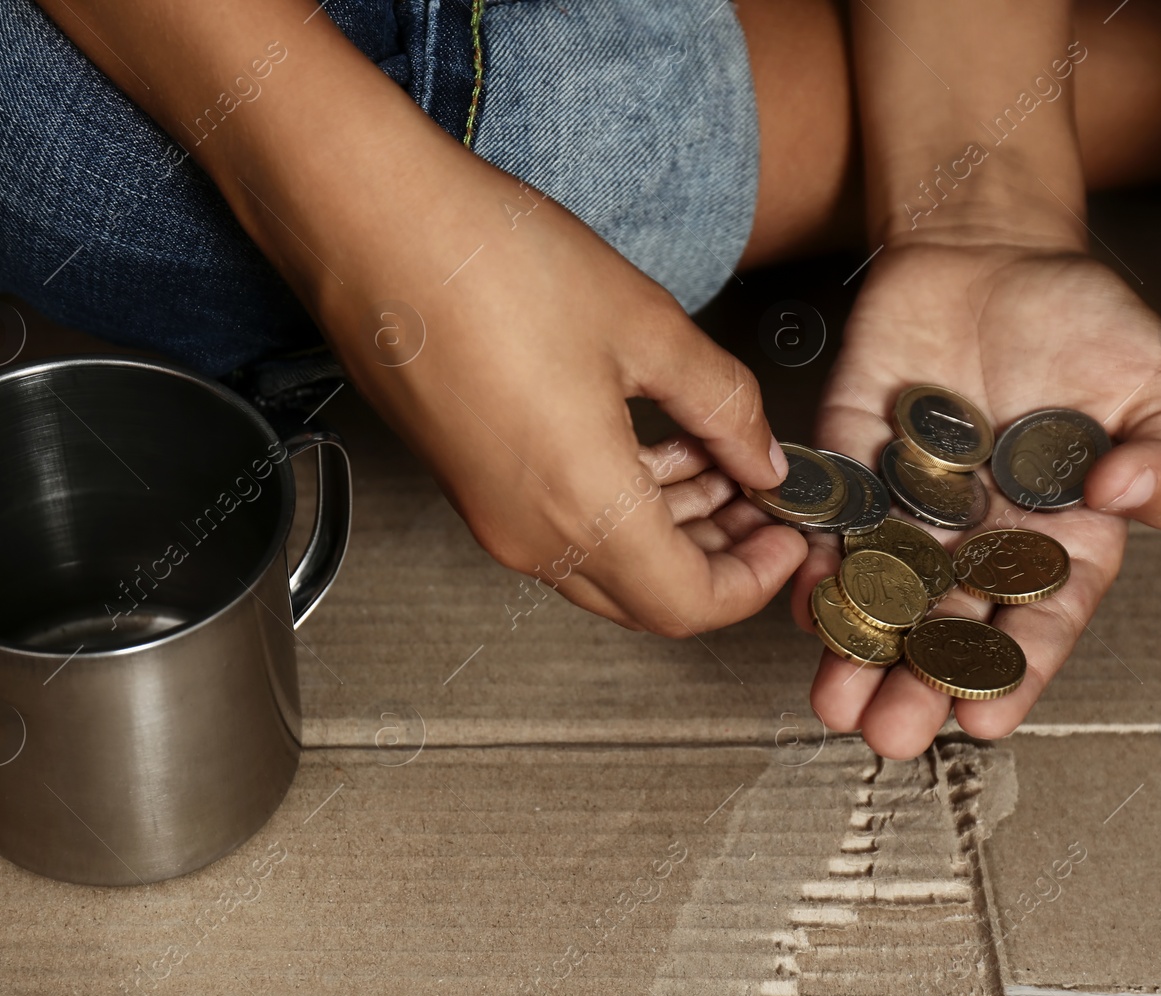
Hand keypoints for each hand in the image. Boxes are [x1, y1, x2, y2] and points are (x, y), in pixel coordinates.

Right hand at [318, 164, 807, 634]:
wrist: (369, 226)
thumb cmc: (486, 264)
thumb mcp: (645, 326)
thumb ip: (722, 405)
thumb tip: (763, 455)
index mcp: (580, 506)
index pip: (689, 605)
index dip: (754, 580)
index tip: (791, 535)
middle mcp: (528, 533)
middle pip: (647, 597)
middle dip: (721, 558)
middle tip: (765, 502)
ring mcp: (492, 514)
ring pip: (605, 564)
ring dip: (673, 529)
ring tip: (719, 459)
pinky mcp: (471, 484)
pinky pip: (560, 528)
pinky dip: (620, 506)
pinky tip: (653, 446)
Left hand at [792, 240, 1160, 756]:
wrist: (993, 252)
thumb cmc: (1088, 323)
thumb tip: (1127, 499)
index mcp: (1058, 538)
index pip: (1038, 621)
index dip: (1014, 672)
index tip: (985, 719)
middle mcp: (979, 539)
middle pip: (948, 627)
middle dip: (918, 683)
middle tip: (889, 734)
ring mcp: (910, 508)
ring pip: (882, 595)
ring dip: (857, 650)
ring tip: (835, 702)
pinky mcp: (851, 468)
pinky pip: (831, 527)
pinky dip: (816, 565)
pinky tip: (803, 608)